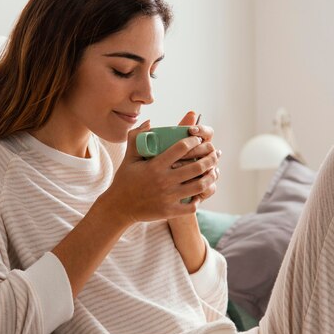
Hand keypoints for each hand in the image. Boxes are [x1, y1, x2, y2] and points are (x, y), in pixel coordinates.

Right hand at [98, 120, 215, 225]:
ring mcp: (168, 197)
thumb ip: (137, 137)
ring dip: (211, 177)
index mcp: (155, 165)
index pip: (181, 148)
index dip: (194, 141)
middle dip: (210, 157)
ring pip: (199, 186)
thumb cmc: (125, 180)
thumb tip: (150, 121)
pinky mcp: (169, 211)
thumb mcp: (129, 157)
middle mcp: (163, 180)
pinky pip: (192, 205)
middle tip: (215, 153)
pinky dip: (200, 198)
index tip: (198, 139)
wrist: (119, 207)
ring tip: (214, 170)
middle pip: (196, 166)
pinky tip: (202, 191)